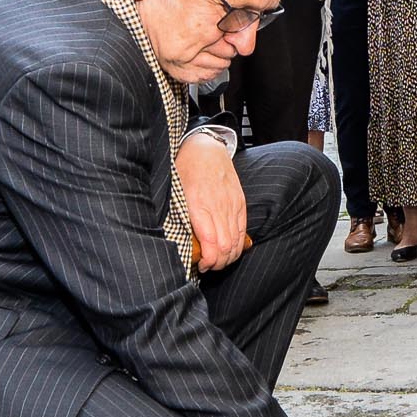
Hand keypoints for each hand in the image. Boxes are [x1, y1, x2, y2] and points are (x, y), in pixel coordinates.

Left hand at [176, 131, 246, 271]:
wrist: (205, 148)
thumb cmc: (185, 169)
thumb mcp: (175, 192)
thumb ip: (179, 216)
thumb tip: (179, 242)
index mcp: (199, 205)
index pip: (211, 243)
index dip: (209, 261)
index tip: (201, 266)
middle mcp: (218, 207)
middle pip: (226, 247)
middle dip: (218, 263)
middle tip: (208, 267)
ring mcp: (232, 205)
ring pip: (236, 241)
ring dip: (229, 257)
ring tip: (218, 261)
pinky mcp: (240, 203)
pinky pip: (242, 229)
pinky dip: (238, 244)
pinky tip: (229, 250)